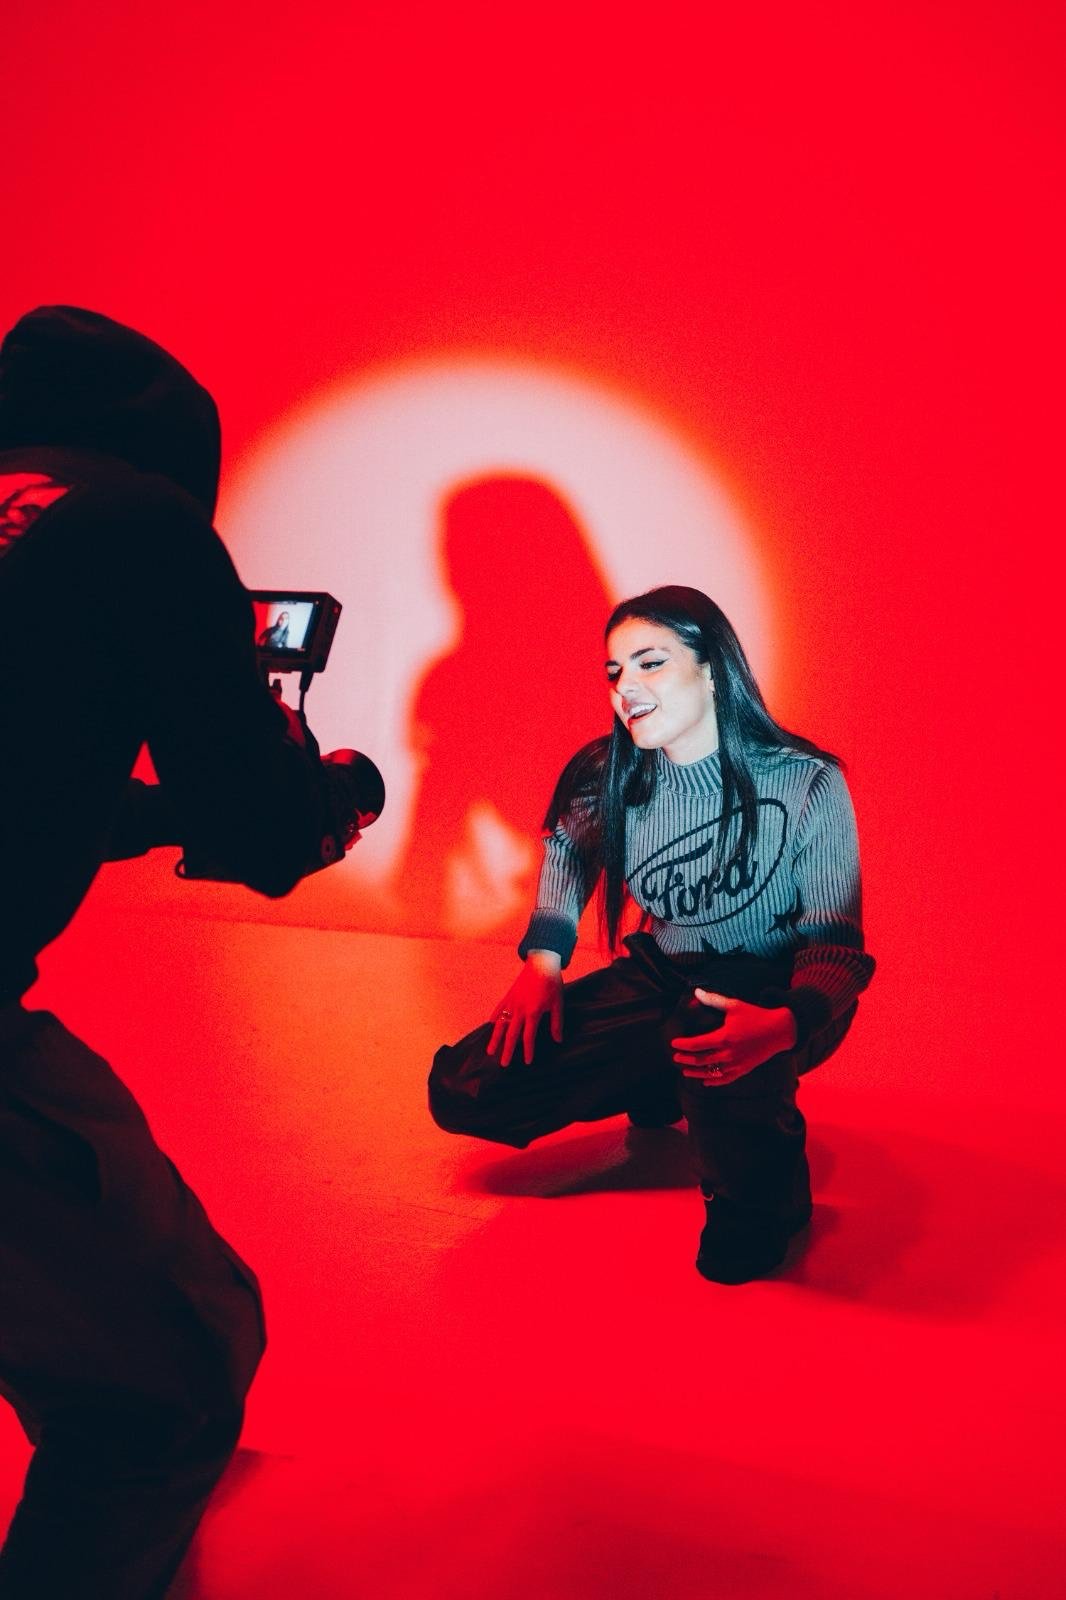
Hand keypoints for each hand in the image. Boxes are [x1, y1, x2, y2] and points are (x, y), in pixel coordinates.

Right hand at [488, 951, 563, 1066]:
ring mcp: (512, 1002)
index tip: (527, 1062)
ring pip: (501, 1024)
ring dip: (495, 1039)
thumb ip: (557, 1022)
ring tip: (490, 1051)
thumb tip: (558, 1040)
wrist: (541, 962)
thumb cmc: (552, 983)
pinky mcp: (508, 995)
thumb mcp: (558, 1003)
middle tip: (503, 1064)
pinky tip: (490, 1026)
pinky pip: (499, 1009)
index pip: (528, 1036)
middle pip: (511, 1034)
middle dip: (507, 1050)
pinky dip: (494, 1018)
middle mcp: (520, 1009)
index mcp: (533, 1012)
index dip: (528, 1050)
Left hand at [672, 990, 797, 1085]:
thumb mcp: (734, 1005)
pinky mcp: (744, 1070)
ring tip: (685, 1071)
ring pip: (711, 1072)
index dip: (683, 1045)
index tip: (674, 1043)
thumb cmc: (756, 1015)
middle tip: (675, 1058)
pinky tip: (705, 1081)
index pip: (698, 1044)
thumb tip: (697, 992)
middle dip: (686, 1060)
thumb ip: (714, 1000)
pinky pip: (725, 1079)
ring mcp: (737, 1064)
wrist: (779, 1030)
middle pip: (701, 1060)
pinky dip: (714, 1081)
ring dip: (695, 1072)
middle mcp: (729, 1053)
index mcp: (725, 1037)